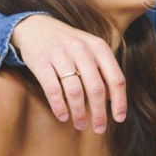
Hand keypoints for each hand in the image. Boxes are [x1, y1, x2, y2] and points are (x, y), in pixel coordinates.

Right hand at [11, 15, 126, 132]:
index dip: (120, 102)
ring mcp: (61, 55)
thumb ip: (103, 70)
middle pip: (97, 88)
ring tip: (81, 124)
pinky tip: (63, 116)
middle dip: (99, 112)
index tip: (119, 119)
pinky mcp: (41, 62)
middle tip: (99, 128)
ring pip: (75, 91)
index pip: (116, 78)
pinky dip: (60, 106)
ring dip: (79, 112)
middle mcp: (82, 49)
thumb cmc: (69, 45)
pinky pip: (53, 89)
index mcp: (99, 47)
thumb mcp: (91, 51)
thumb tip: (114, 99)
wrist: (36, 27)